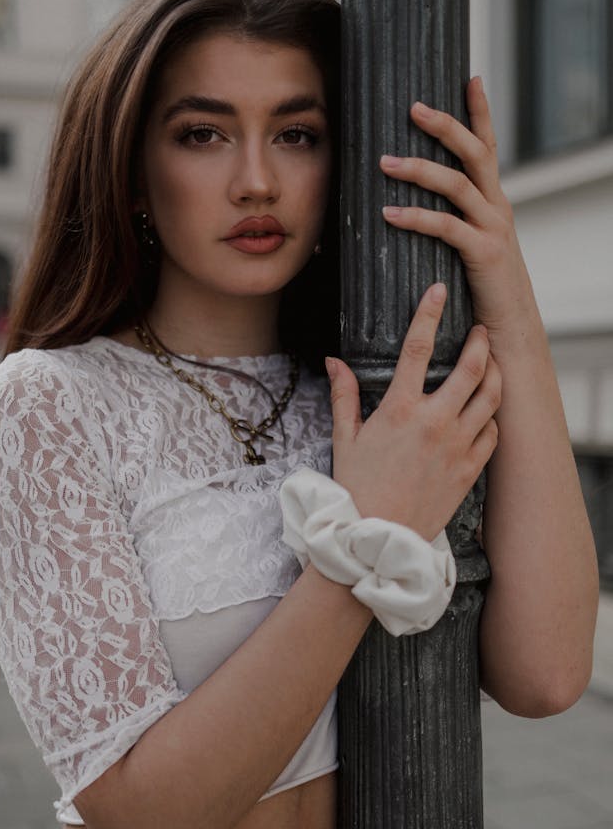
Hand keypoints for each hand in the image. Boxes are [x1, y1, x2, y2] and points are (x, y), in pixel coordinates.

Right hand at [327, 284, 500, 540]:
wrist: (376, 539)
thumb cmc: (355, 489)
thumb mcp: (344, 438)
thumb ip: (343, 395)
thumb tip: (333, 361)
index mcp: (398, 409)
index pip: (417, 347)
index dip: (429, 312)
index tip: (439, 290)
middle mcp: (433, 422)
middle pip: (472, 367)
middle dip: (481, 341)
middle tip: (481, 330)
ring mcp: (456, 446)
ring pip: (492, 397)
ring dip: (495, 374)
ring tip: (492, 364)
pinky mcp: (470, 469)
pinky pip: (493, 432)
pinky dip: (492, 416)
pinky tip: (485, 411)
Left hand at [379, 77, 534, 336]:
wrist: (508, 330)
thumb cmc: (479, 289)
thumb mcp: (467, 247)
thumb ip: (450, 223)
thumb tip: (408, 206)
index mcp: (493, 201)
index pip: (488, 146)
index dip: (481, 112)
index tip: (470, 77)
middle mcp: (498, 207)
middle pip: (475, 153)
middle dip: (446, 126)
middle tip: (413, 107)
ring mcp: (494, 229)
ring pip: (458, 185)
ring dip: (420, 170)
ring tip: (384, 163)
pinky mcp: (484, 254)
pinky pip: (448, 227)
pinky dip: (417, 218)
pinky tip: (389, 214)